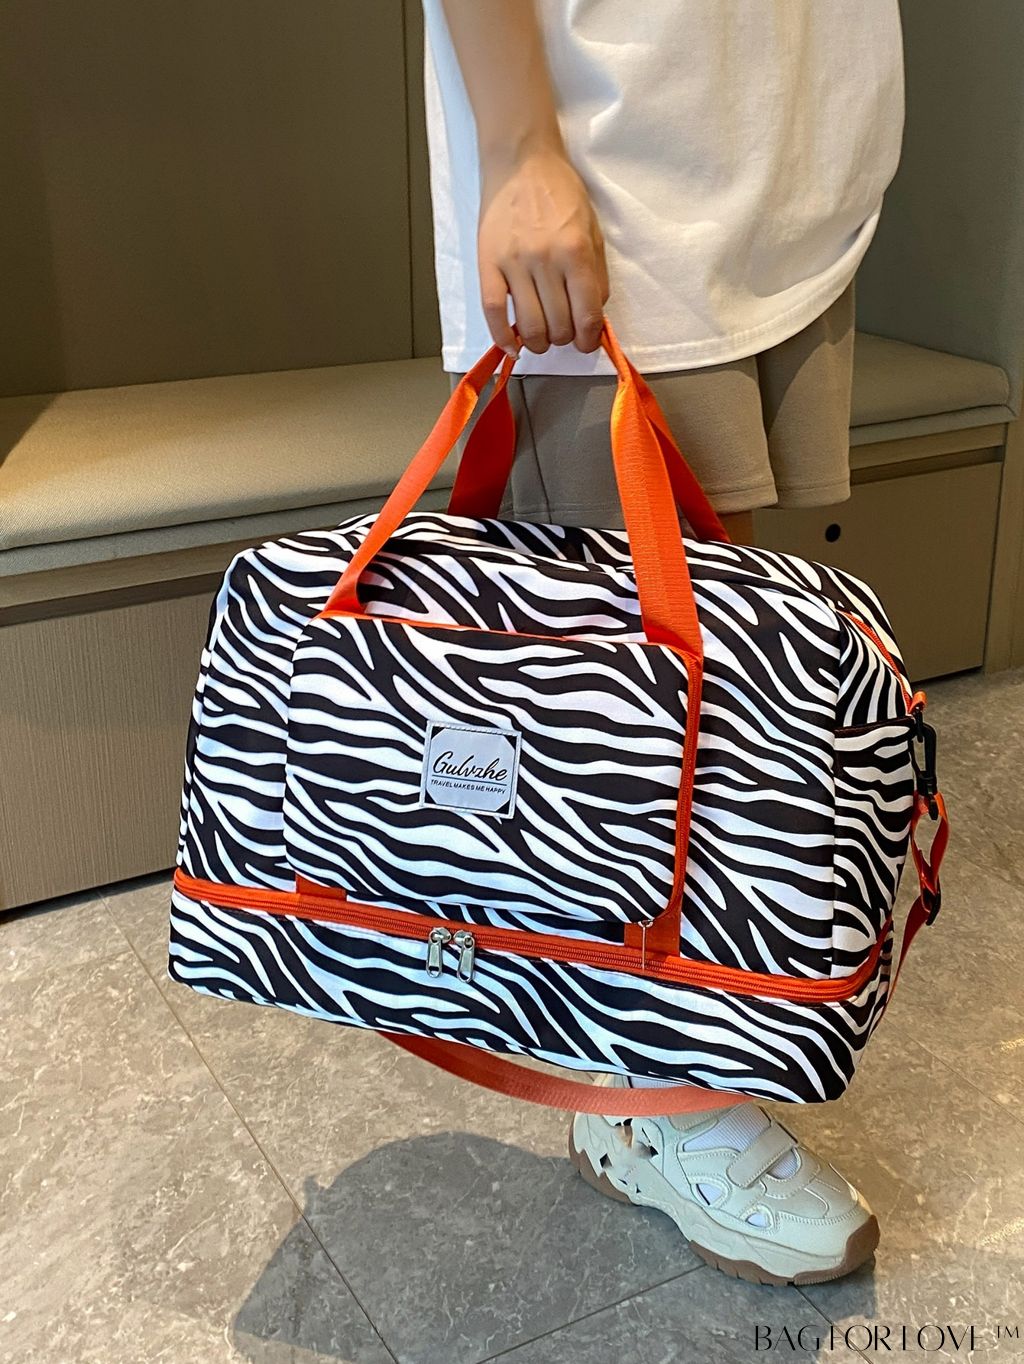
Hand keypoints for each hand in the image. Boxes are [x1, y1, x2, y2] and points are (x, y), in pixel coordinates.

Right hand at [478, 146, 609, 355]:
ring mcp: (514, 262)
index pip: (586, 316)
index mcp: (576, 251)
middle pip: (558, 327)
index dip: (588, 340)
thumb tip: (593, 317)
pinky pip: (493, 312)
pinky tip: (512, 345)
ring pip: (529, 327)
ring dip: (539, 343)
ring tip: (541, 336)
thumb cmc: (559, 194)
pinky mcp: (488, 263)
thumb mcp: (592, 230)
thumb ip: (596, 275)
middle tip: (563, 332)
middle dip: (565, 339)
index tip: (586, 343)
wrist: (521, 162)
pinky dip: (502, 337)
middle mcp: (546, 259)